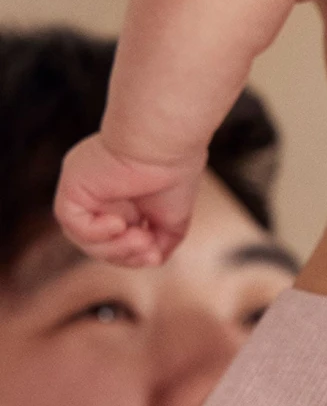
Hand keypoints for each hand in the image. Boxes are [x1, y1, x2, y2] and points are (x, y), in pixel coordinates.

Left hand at [54, 133, 204, 265]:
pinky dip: (96, 232)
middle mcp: (101, 195)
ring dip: (113, 248)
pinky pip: (73, 223)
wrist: (165, 146)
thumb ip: (163, 241)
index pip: (117, 239)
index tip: (154, 254)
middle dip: (124, 255)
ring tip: (139, 238)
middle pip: (100, 244)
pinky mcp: (72, 188)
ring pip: (84, 239)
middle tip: (148, 248)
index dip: (133, 255)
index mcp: (124, 199)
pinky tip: (119, 224)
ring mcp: (85, 192)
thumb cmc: (174, 171)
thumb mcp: (173, 219)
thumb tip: (153, 260)